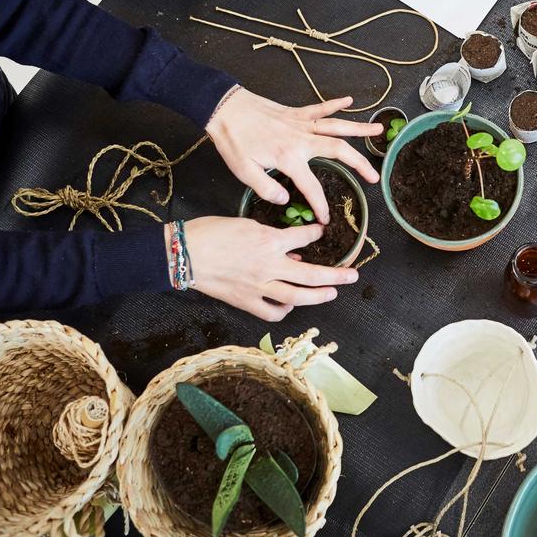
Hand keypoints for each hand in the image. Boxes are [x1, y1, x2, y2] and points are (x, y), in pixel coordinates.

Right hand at [172, 217, 358, 319]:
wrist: (183, 253)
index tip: (322, 231)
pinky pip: (271, 311)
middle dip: (336, 275)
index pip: (304, 238)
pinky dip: (284, 310)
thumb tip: (290, 252)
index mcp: (268, 241)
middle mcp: (268, 265)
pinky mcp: (245, 300)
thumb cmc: (210, 232)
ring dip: (319, 296)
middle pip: (311, 274)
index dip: (316, 234)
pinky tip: (290, 305)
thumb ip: (271, 238)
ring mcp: (258, 286)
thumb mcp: (245, 224)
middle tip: (353, 275)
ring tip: (332, 293)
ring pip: (296, 296)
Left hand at [206, 89, 381, 223]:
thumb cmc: (232, 140)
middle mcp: (301, 139)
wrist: (224, 108)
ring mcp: (301, 123)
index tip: (327, 218)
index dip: (321, 204)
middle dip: (359, 164)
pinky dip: (336, 103)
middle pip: (339, 151)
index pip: (311, 185)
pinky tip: (350, 100)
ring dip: (359, 128)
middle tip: (373, 176)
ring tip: (379, 129)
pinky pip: (320, 107)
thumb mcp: (243, 170)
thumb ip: (266, 188)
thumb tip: (286, 199)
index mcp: (289, 157)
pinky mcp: (295, 112)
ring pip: (337, 126)